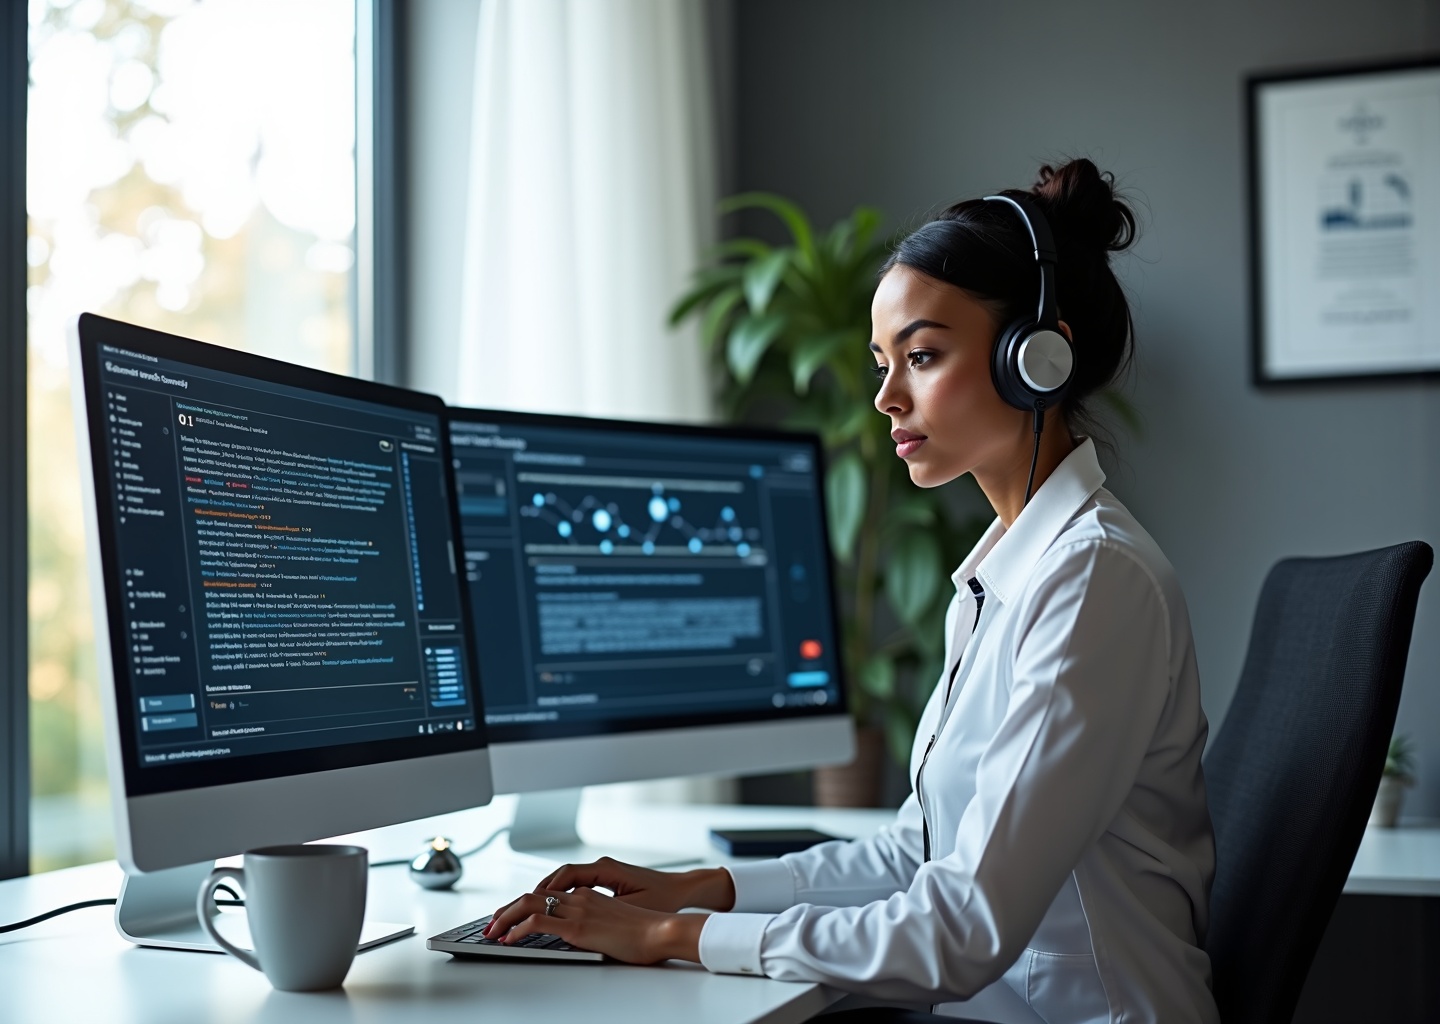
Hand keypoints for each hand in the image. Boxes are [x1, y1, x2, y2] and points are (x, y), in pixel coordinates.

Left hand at [484, 888, 707, 964]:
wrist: (662, 930)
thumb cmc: (647, 930)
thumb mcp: (617, 921)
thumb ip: (597, 922)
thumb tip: (585, 933)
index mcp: (589, 895)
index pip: (548, 894)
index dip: (526, 903)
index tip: (511, 914)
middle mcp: (580, 897)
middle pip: (533, 895)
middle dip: (508, 908)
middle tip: (493, 921)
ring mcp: (578, 910)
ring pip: (529, 904)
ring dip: (506, 916)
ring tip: (492, 929)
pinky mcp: (578, 927)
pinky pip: (537, 923)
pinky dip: (517, 929)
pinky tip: (508, 938)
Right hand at [533, 857, 735, 913]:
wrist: (682, 890)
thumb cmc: (663, 898)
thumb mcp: (633, 906)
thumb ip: (604, 908)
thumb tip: (579, 911)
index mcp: (606, 869)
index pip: (566, 874)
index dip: (545, 889)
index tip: (528, 902)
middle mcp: (601, 866)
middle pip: (560, 876)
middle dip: (537, 892)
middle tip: (516, 908)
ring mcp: (603, 872)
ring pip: (565, 880)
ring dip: (546, 894)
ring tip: (525, 910)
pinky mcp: (606, 880)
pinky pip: (575, 885)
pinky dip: (560, 895)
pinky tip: (550, 909)